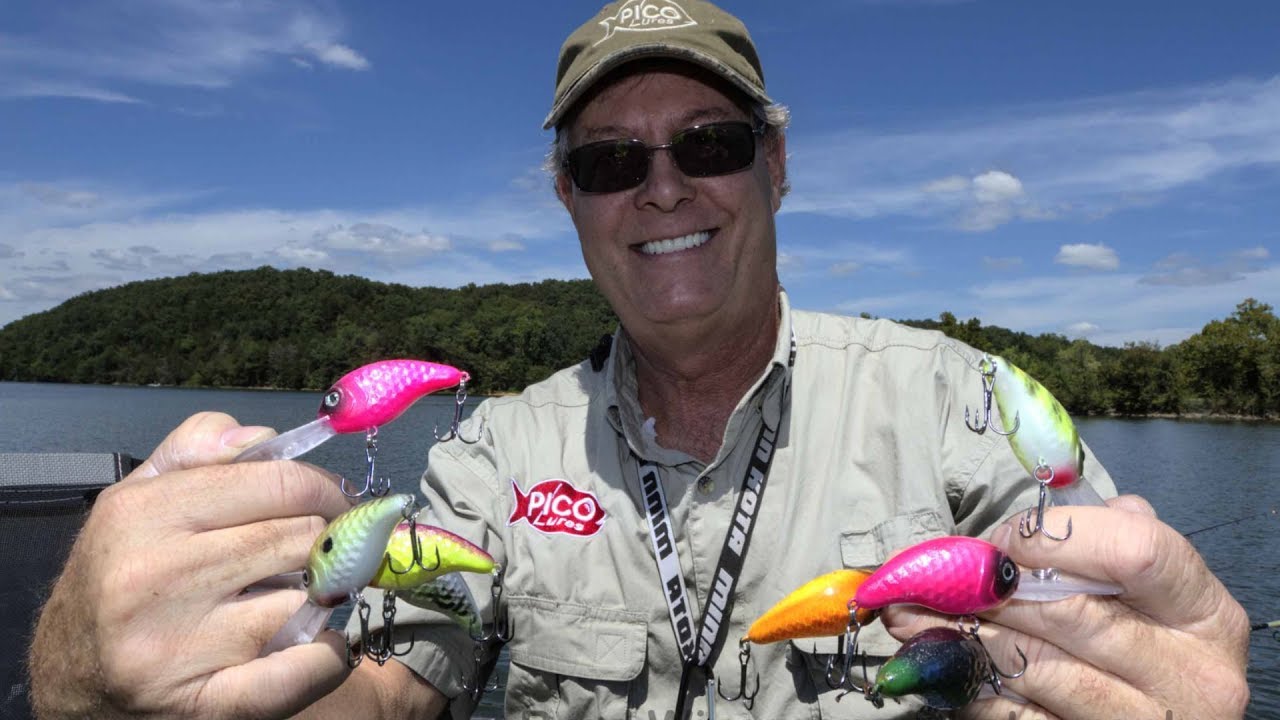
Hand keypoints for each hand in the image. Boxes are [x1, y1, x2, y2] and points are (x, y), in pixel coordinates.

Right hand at [28, 412, 356, 718]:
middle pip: (302, 537)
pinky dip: (326, 657)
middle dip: (322, 541)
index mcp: (143, 516)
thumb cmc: (116, 578)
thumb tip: (262, 438)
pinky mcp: (206, 704)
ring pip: (308, 599)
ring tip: (291, 596)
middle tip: (316, 550)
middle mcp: (155, 579)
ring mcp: (180, 647)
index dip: (325, 488)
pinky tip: (316, 645)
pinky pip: (303, 671)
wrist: (71, 678)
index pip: (280, 483)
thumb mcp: (135, 497)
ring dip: (317, 596)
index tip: (336, 501)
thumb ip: (195, 449)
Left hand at [882, 496, 1250, 719]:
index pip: (1134, 551)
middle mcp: (1189, 675)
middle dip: (987, 590)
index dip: (1052, 537)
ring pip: (1034, 666)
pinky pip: (1018, 717)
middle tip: (930, 577)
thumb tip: (1035, 516)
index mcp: (1207, 615)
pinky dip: (973, 684)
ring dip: (961, 634)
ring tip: (910, 615)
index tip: (997, 538)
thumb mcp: (1153, 590)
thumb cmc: (1153, 641)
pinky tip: (943, 661)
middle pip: (1071, 613)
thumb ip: (1109, 540)